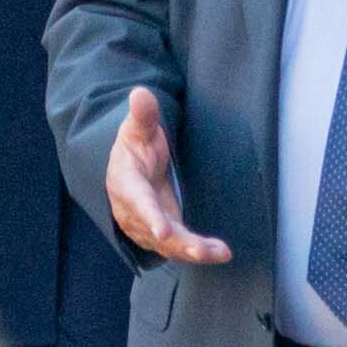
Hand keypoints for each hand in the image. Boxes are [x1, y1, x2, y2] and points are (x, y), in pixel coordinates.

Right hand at [104, 93, 229, 265]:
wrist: (129, 170)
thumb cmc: (134, 148)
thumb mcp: (137, 129)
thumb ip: (142, 115)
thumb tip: (140, 93)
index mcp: (126, 185)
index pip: (138, 202)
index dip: (150, 217)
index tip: (163, 230)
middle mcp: (135, 213)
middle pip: (157, 232)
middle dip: (179, 243)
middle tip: (201, 250)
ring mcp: (148, 227)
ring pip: (170, 245)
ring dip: (194, 251)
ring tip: (221, 253)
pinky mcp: (164, 235)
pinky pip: (180, 248)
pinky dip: (199, 252)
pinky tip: (221, 253)